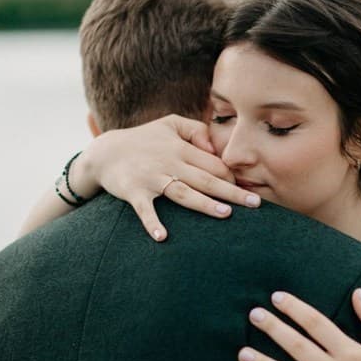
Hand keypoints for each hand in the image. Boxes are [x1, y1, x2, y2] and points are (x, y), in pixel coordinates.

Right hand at [72, 114, 260, 240]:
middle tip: (255, 203)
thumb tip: (215, 147)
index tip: (247, 189)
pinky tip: (162, 237)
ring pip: (183, 193)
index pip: (214, 163)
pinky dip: (152, 223)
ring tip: (225, 213)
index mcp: (181, 148)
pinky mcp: (134, 192)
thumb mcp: (170, 124)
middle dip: (232, 191)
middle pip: (206, 179)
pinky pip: (145, 209)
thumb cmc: (144, 139)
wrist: (105, 152)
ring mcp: (152, 178)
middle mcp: (169, 162)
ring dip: (203, 204)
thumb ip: (196, 129)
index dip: (232, 177)